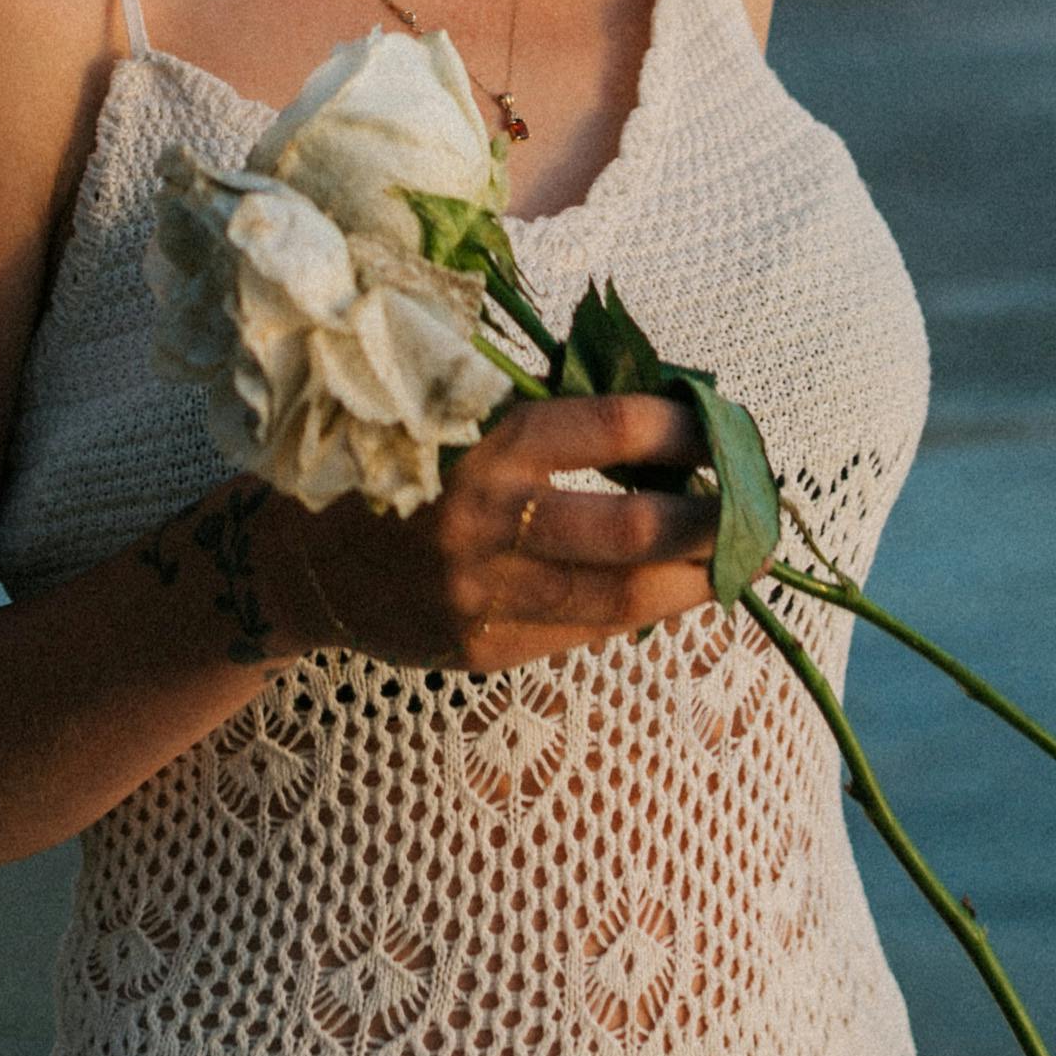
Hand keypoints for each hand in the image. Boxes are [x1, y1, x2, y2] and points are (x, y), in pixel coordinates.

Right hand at [271, 384, 718, 675]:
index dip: (678, 427)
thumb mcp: (450, 412)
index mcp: (477, 444)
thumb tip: (662, 405)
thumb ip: (540, 407)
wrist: (299, 561)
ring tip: (736, 561)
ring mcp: (481, 597)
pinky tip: (671, 591)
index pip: (608, 429)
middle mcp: (481, 524)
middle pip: (633, 531)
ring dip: (695, 580)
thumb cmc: (395, 462)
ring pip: (622, 599)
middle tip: (756, 509)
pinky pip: (585, 633)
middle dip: (710, 520)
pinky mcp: (482, 649)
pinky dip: (640, 613)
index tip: (715, 425)